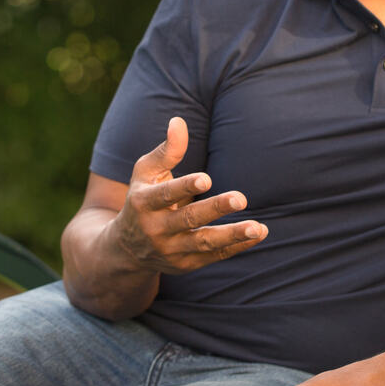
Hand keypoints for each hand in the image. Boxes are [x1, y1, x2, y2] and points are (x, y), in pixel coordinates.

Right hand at [111, 117, 267, 273]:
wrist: (125, 249)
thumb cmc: (142, 198)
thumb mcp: (145, 173)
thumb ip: (167, 150)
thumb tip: (178, 121)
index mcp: (143, 203)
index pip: (165, 195)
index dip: (184, 186)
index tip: (206, 178)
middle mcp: (156, 229)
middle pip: (188, 219)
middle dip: (215, 209)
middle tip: (241, 198)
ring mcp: (171, 250)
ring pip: (204, 243)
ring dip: (232, 235)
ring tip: (258, 227)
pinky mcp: (186, 264)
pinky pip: (215, 256)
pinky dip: (237, 246)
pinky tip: (259, 234)